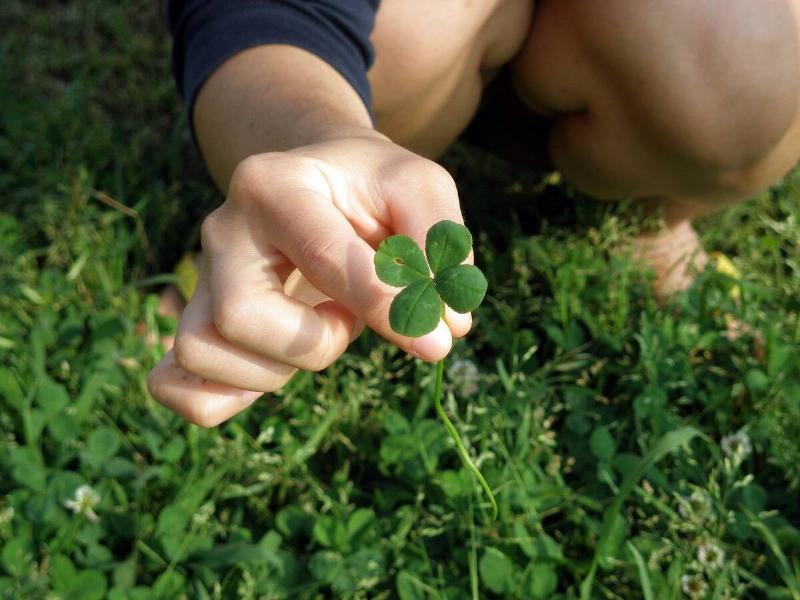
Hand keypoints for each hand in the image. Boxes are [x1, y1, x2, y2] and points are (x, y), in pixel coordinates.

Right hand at [147, 135, 473, 426]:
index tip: (437, 341)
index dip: (387, 308)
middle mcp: (222, 231)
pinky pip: (174, 385)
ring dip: (275, 369)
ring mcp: (200, 279)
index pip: (325, 258)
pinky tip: (271, 373)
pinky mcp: (194, 321)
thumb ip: (440, 244)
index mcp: (273, 185)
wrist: (316, 183)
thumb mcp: (418, 186)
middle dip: (314, 341)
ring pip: (202, 351)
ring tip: (312, 332)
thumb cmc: (369, 189)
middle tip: (345, 320)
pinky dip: (220, 400)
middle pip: (240, 314)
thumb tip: (446, 326)